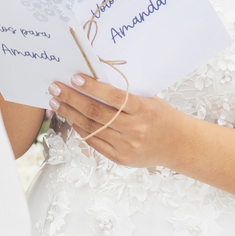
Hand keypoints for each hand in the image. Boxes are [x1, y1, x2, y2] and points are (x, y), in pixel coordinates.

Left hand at [47, 73, 185, 168]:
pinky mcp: (120, 158)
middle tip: (55, 87)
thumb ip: (125, 93)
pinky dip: (80, 129)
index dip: (92, 87)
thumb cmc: (161, 116)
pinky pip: (94, 142)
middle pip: (96, 112)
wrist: (178, 144)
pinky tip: (71, 119)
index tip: (74, 77)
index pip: (114, 97)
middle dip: (72, 98)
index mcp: (144, 110)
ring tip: (56, 102)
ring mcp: (127, 146)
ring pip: (91, 127)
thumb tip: (93, 80)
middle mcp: (135, 129)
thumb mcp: (149, 99)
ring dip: (70, 113)